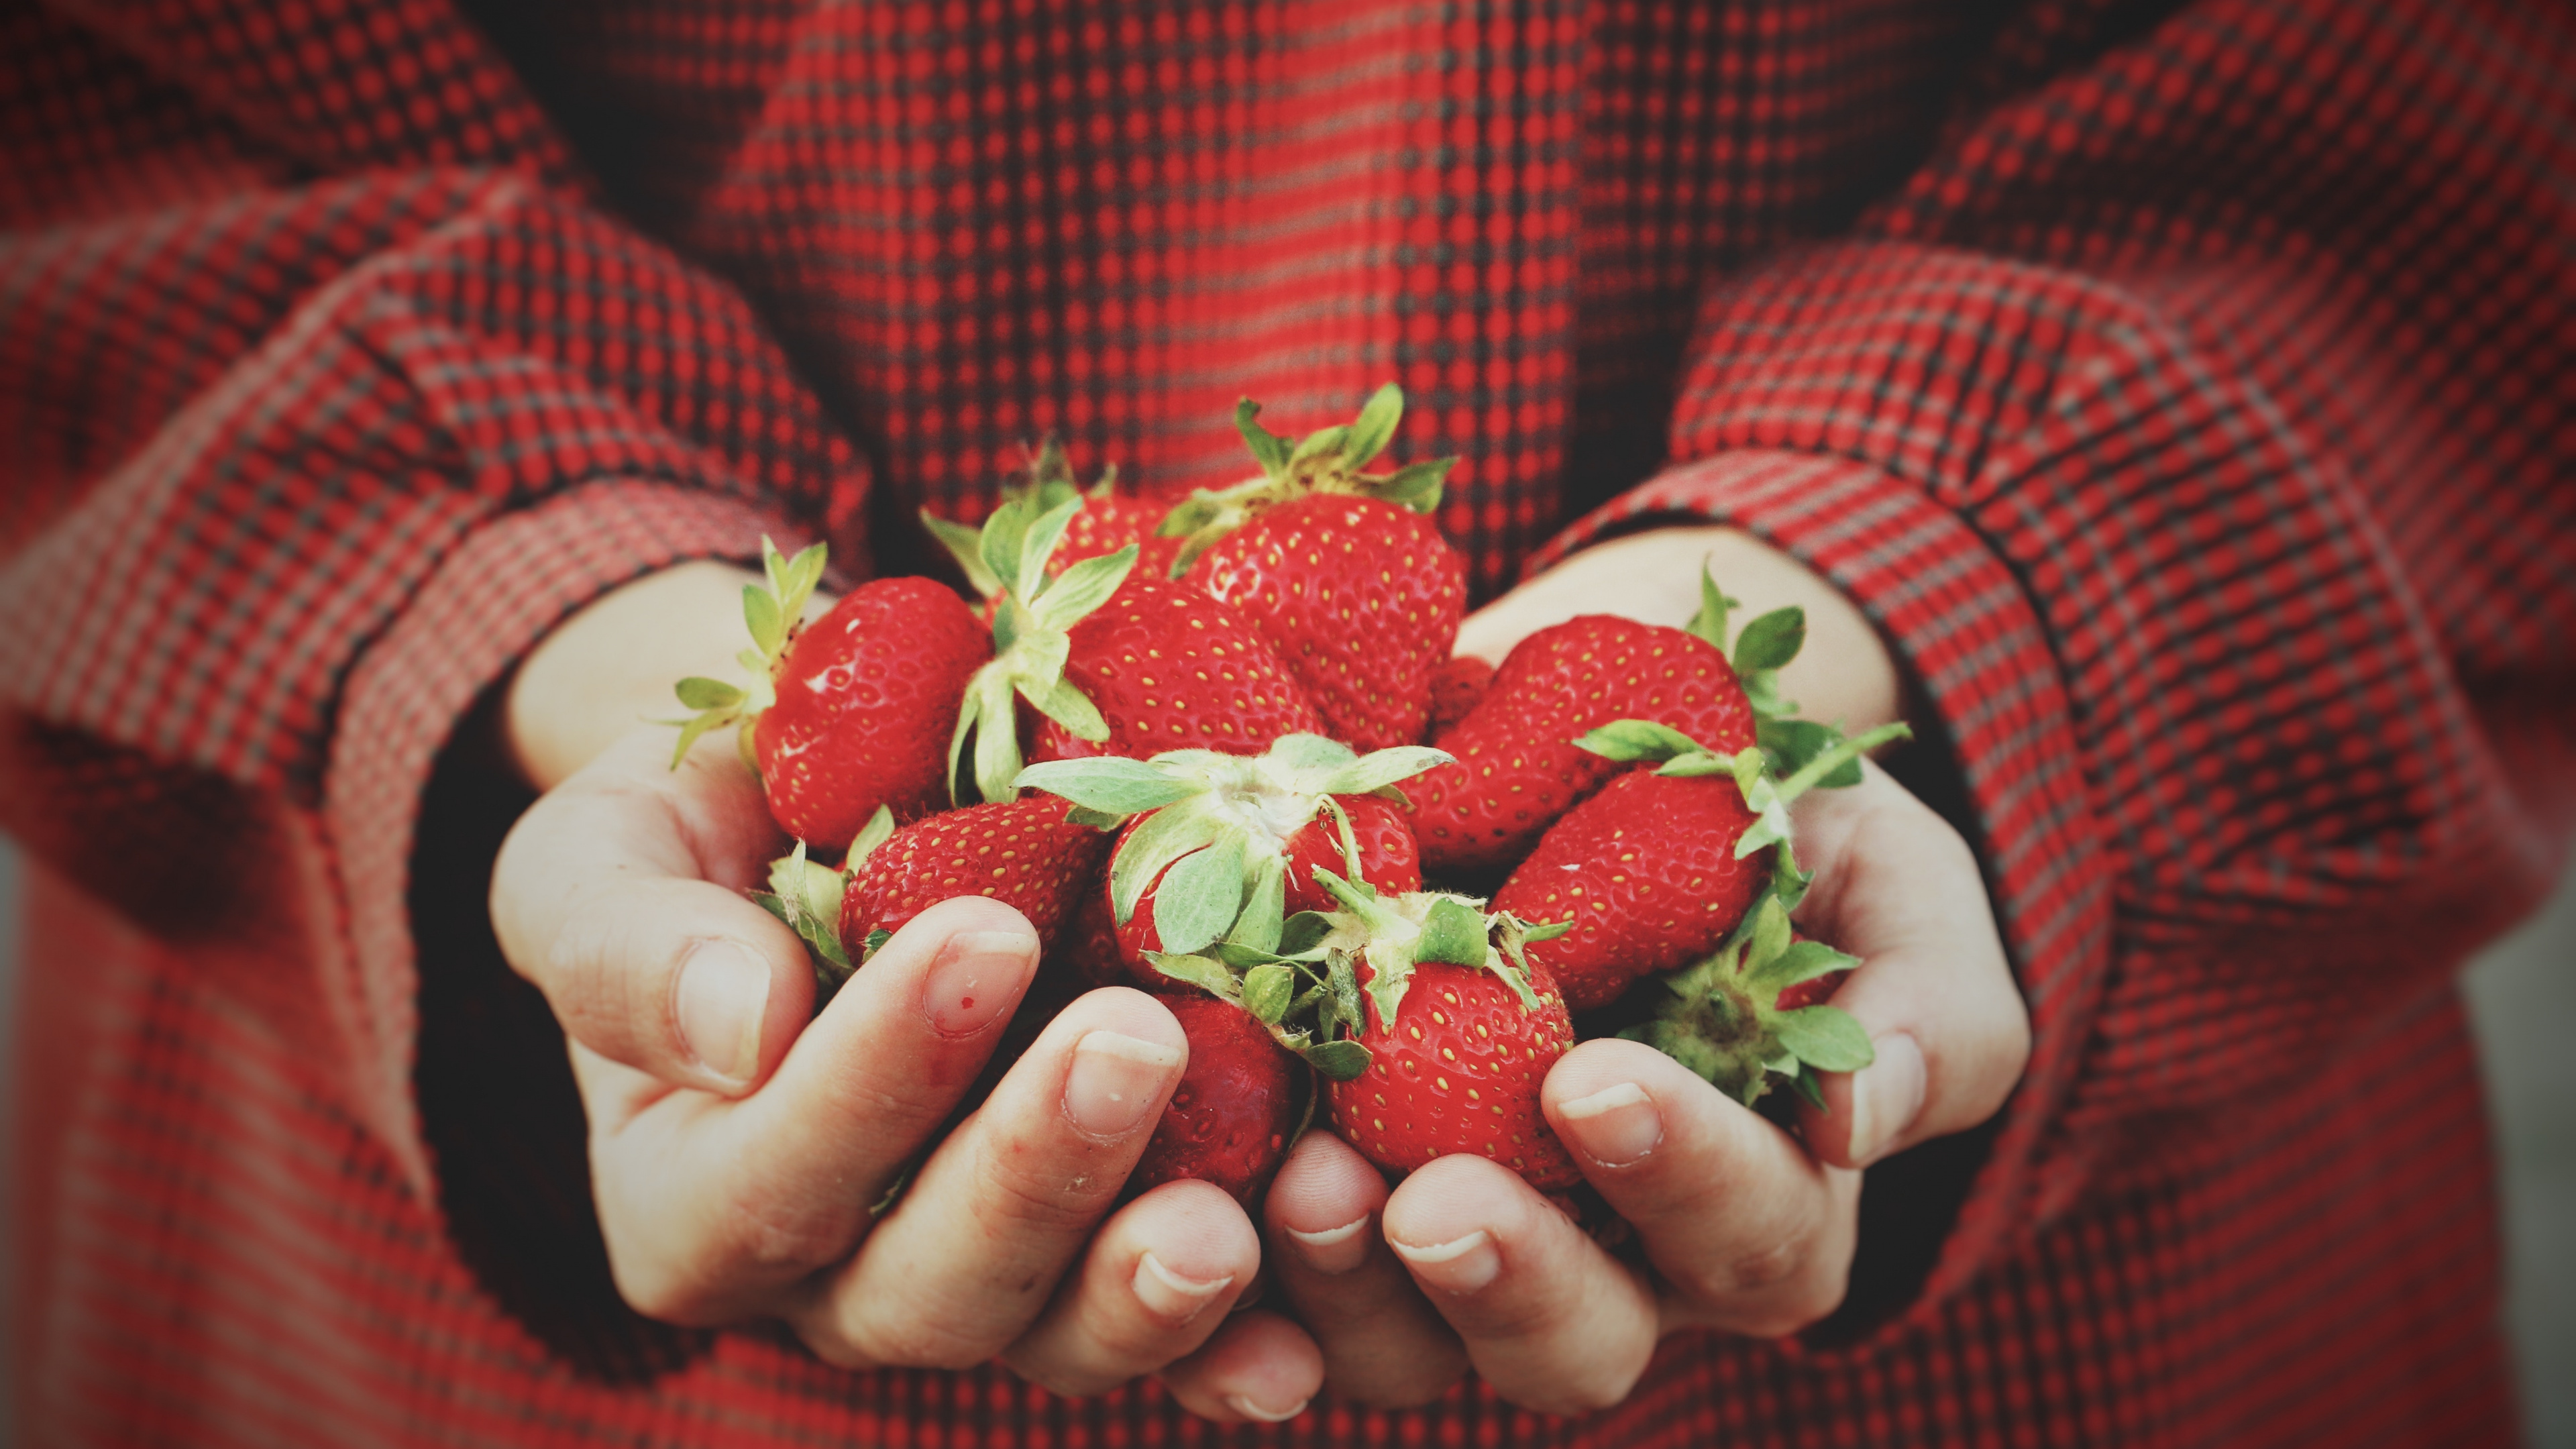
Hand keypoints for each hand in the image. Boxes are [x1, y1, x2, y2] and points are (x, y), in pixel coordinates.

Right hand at [486, 562, 1325, 1415]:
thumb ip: (628, 946)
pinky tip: (1305, 1340)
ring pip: (1059, 1336)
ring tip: (1232, 1216)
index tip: (982, 933)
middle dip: (1035, 1172)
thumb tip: (738, 1022)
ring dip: (1146, 1287)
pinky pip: (1175, 1340)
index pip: (769, 1176)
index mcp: (691, 1198)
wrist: (819, 821)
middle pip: (929, 1287)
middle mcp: (833, 1277)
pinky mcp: (1103, 1261)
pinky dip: (1241, 1344)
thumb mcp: (603, 857)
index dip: (873, 1077)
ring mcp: (984, 1284)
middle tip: (1133, 1039)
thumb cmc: (695, 836)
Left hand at [1254, 526, 2028, 1413]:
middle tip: (1433, 1196)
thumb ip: (1926, 1006)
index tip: (1598, 1080)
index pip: (1749, 1235)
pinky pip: (1267, 1290)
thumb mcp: (1890, 890)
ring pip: (1404, 1347)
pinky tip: (1182, 1207)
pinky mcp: (1324, 1200)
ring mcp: (1454, 1242)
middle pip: (1574, 1343)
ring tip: (1300, 1176)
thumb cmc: (1775, 836)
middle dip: (1506, 1280)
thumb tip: (1862, 1121)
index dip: (1682, 1175)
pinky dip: (1224, 1273)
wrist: (1600, 757)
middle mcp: (1608, 1260)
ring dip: (1347, 1284)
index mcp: (1758, 1204)